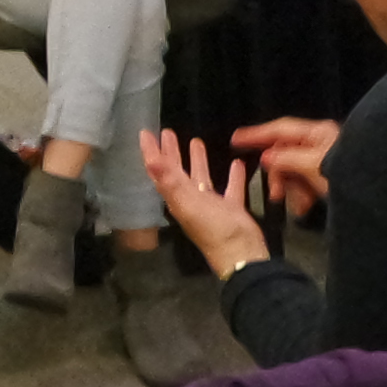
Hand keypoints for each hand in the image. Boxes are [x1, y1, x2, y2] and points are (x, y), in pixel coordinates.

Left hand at [140, 126, 264, 271]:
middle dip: (171, 152)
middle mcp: (190, 200)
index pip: (160, 171)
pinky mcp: (231, 209)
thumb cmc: (213, 229)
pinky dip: (232, 176)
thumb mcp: (189, 204)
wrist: (241, 254)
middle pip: (177, 172)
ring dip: (197, 160)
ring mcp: (211, 205)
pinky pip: (230, 188)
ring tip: (196, 140)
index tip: (145, 133)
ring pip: (201, 178)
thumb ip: (170, 181)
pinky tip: (236, 163)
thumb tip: (151, 160)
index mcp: (177, 198)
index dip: (152, 152)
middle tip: (167, 132)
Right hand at [228, 117, 339, 220]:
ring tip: (298, 207)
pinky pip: (307, 183)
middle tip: (276, 195)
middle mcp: (319, 143)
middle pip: (285, 154)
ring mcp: (325, 160)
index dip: (257, 134)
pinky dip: (303, 196)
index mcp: (316, 133)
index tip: (237, 139)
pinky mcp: (329, 177)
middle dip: (279, 176)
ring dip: (292, 190)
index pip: (280, 129)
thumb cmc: (349, 173)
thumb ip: (287, 159)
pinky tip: (304, 209)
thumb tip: (267, 157)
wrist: (378, 192)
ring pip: (295, 172)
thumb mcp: (314, 165)